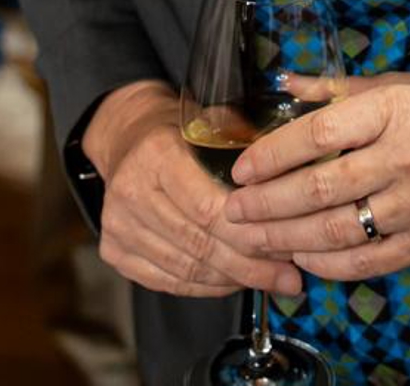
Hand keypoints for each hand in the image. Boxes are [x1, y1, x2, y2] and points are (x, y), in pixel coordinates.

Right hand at [81, 81, 303, 299]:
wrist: (126, 137)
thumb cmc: (179, 131)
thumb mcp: (211, 121)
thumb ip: (246, 150)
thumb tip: (296, 184)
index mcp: (156, 155)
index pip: (207, 208)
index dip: (250, 232)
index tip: (288, 246)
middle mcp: (130, 192)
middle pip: (199, 244)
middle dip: (250, 265)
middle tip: (289, 277)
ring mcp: (117, 226)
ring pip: (186, 269)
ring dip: (232, 279)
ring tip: (270, 281)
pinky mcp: (114, 251)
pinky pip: (169, 281)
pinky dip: (206, 287)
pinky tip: (235, 283)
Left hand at [222, 72, 409, 280]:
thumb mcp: (403, 82)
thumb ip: (340, 88)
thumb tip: (286, 82)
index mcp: (394, 110)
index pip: (318, 134)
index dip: (273, 154)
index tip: (243, 168)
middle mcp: (405, 157)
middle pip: (319, 187)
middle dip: (267, 204)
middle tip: (233, 211)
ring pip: (339, 229)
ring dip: (288, 238)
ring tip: (254, 238)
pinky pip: (371, 260)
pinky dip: (332, 264)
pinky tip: (304, 259)